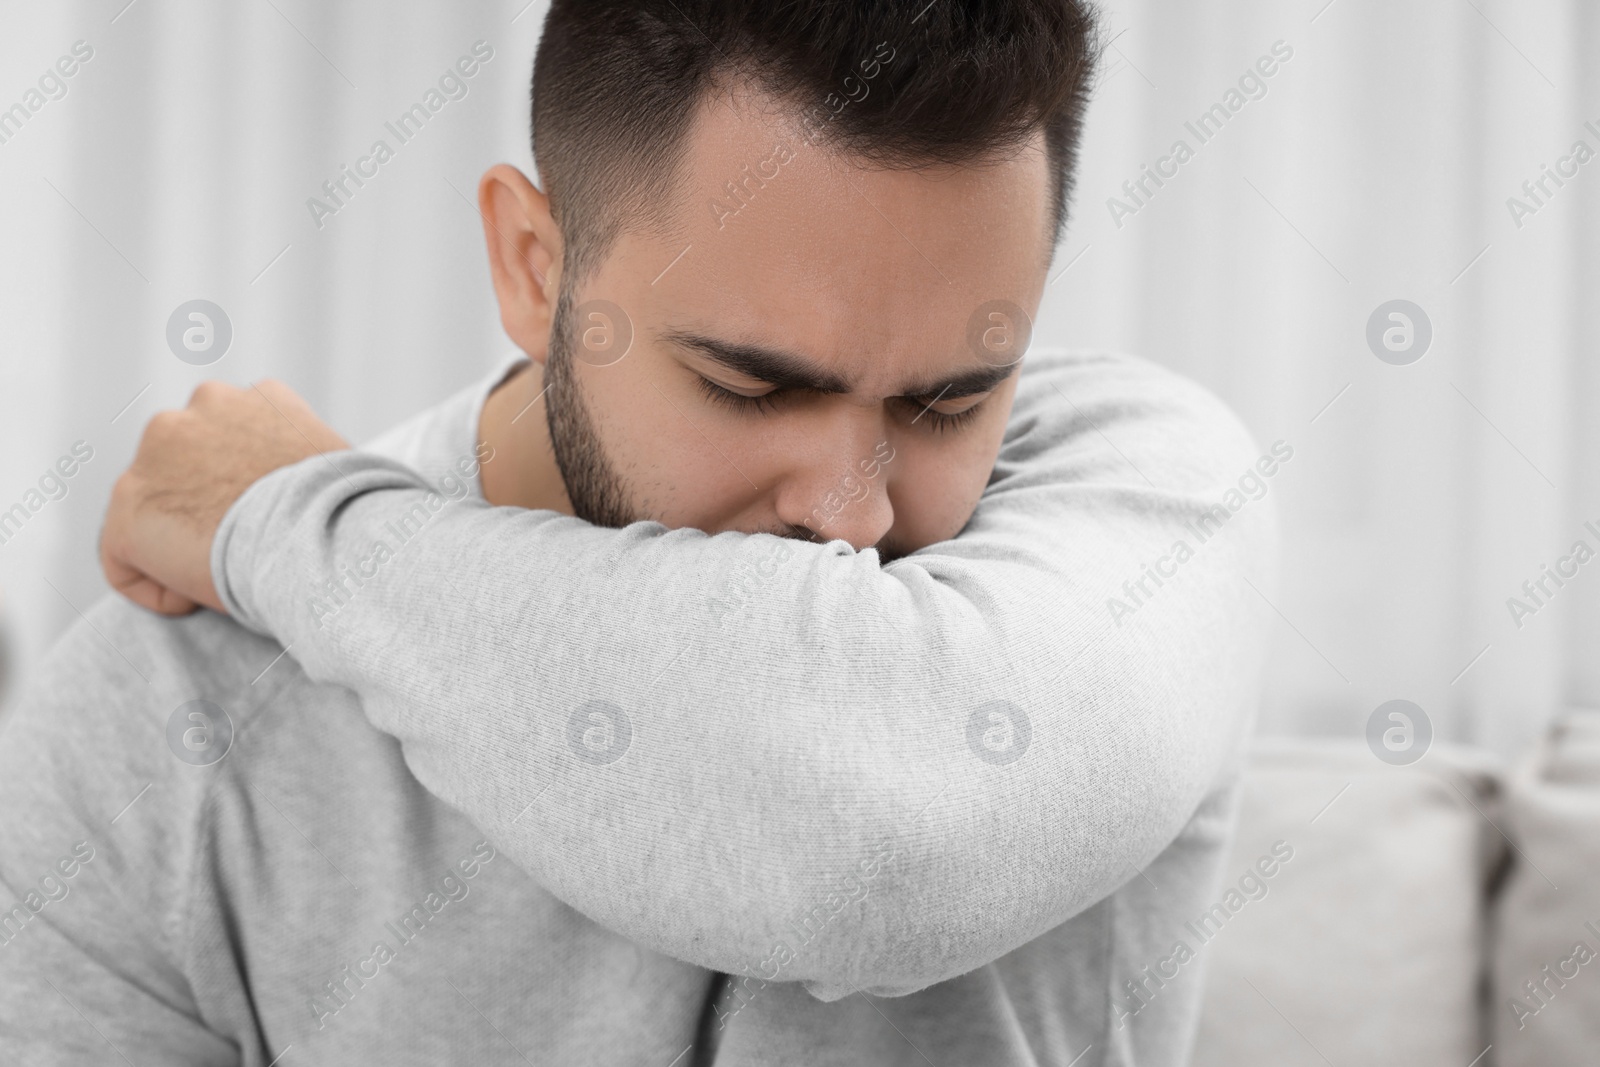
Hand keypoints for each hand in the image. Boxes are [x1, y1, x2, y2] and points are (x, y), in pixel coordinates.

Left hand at [100, 380, 348, 615]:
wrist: (320, 538)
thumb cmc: (347, 518)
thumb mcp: (339, 471)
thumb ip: (305, 466)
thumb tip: (309, 496)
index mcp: (260, 398)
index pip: (232, 437)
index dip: (248, 491)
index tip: (271, 526)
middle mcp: (204, 406)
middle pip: (186, 463)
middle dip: (205, 503)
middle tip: (245, 548)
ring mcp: (158, 452)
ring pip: (153, 506)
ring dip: (180, 539)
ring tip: (225, 572)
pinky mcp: (129, 506)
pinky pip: (126, 559)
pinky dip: (158, 587)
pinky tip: (197, 600)